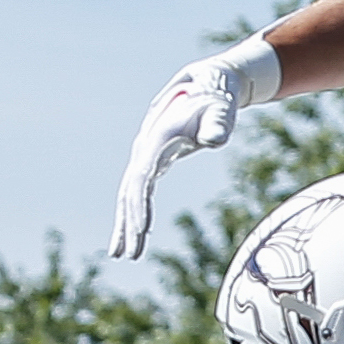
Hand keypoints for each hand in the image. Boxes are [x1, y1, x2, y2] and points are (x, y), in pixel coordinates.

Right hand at [110, 43, 275, 258]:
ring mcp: (145, 156)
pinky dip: (132, 215)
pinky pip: (136, 194)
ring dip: (125, 225)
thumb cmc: (216, 102)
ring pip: (128, 195)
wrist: (206, 88)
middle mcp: (145, 148)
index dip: (141, 204)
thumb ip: (218, 125)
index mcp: (157, 138)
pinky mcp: (150, 164)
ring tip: (121, 255)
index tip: (143, 229)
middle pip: (131, 192)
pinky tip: (132, 237)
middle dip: (129, 224)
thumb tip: (214, 141)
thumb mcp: (221, 112)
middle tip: (131, 255)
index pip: (143, 177)